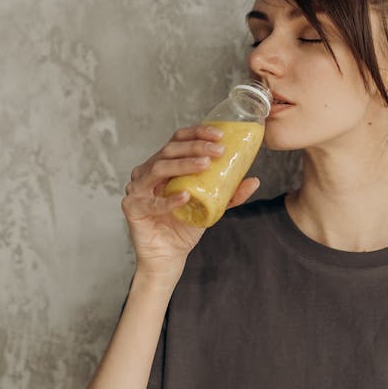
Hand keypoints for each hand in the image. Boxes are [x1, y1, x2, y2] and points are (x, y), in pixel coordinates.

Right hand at [121, 124, 260, 282]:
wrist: (169, 256)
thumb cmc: (185, 226)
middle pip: (169, 150)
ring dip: (183, 165)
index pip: (178, 140)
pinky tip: (185, 196)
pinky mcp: (132, 208)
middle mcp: (148, 172)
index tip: (220, 136)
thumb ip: (229, 194)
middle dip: (195, 147)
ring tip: (205, 165)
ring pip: (159, 168)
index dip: (197, 133)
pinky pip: (151, 202)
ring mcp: (137, 188)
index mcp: (165, 165)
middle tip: (218, 151)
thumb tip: (254, 180)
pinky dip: (169, 199)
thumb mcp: (212, 206)